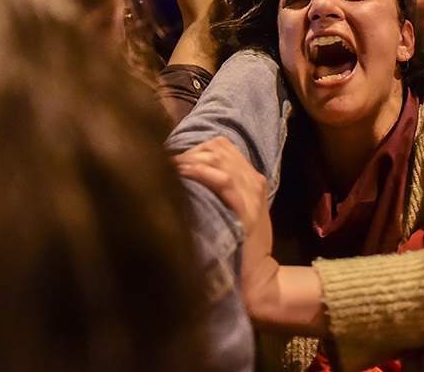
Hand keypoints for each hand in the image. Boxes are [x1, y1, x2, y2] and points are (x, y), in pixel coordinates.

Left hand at [173, 138, 278, 315]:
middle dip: (189, 153)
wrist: (255, 277)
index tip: (175, 161)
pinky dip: (202, 173)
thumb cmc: (238, 247)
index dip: (196, 149)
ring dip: (190, 161)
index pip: (223, 146)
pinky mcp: (246, 209)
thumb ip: (218, 190)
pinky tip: (184, 175)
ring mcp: (251, 194)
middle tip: (167, 167)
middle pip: (218, 149)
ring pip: (220, 159)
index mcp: (252, 179)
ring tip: (171, 171)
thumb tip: (184, 174)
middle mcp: (253, 181)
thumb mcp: (233, 211)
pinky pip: (223, 180)